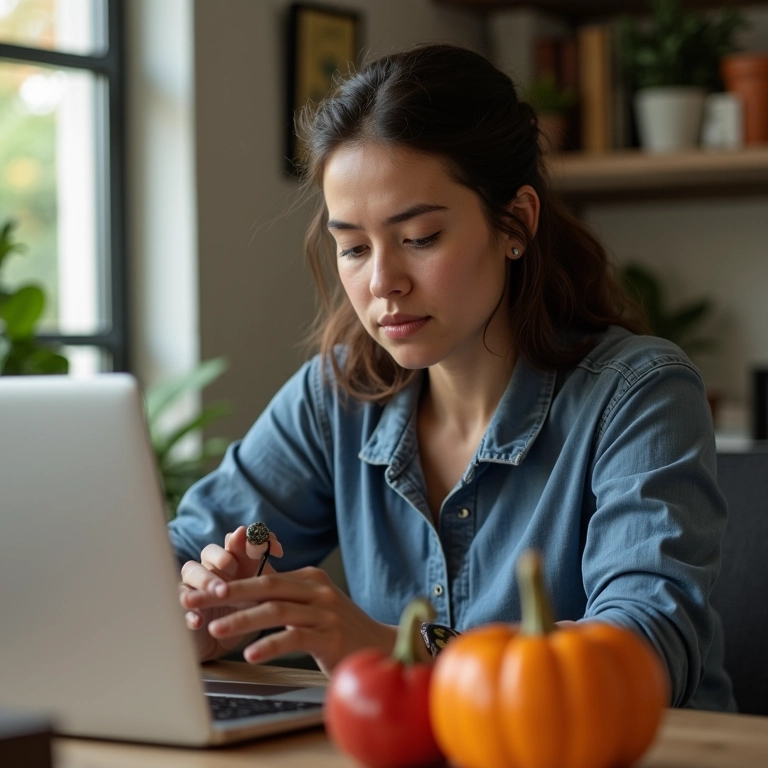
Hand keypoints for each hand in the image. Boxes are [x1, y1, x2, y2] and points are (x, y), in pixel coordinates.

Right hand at [179, 525, 283, 661]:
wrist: (220, 647)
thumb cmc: (243, 616)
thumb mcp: (260, 596)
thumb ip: (268, 576)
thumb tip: (278, 550)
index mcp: (236, 563)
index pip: (240, 540)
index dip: (255, 538)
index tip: (276, 548)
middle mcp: (212, 570)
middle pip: (211, 551)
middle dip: (222, 556)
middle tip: (232, 566)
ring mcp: (194, 588)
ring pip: (190, 571)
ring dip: (206, 580)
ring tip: (219, 592)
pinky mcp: (181, 610)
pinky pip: (179, 605)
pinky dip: (188, 612)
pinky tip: (198, 620)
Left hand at [181, 565, 397, 676]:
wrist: (379, 648)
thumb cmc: (338, 629)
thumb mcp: (312, 605)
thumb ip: (285, 595)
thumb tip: (246, 587)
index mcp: (310, 578)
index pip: (264, 578)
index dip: (230, 584)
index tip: (201, 591)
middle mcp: (318, 590)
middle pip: (266, 587)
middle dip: (228, 593)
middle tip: (195, 600)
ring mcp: (326, 613)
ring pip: (277, 611)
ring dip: (243, 619)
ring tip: (216, 627)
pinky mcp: (331, 638)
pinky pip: (295, 638)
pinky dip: (271, 645)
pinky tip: (251, 654)